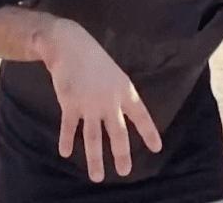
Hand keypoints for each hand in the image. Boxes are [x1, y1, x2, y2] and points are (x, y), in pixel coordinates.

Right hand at [36, 19, 161, 181]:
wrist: (69, 45)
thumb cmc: (93, 58)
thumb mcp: (114, 74)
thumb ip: (117, 95)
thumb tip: (121, 114)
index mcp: (125, 91)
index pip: (141, 116)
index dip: (149, 132)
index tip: (157, 148)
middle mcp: (110, 100)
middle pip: (118, 133)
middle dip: (121, 155)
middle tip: (125, 172)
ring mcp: (90, 104)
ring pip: (93, 138)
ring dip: (95, 159)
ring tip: (97, 177)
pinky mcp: (70, 103)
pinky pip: (69, 127)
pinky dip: (67, 140)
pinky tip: (65, 153)